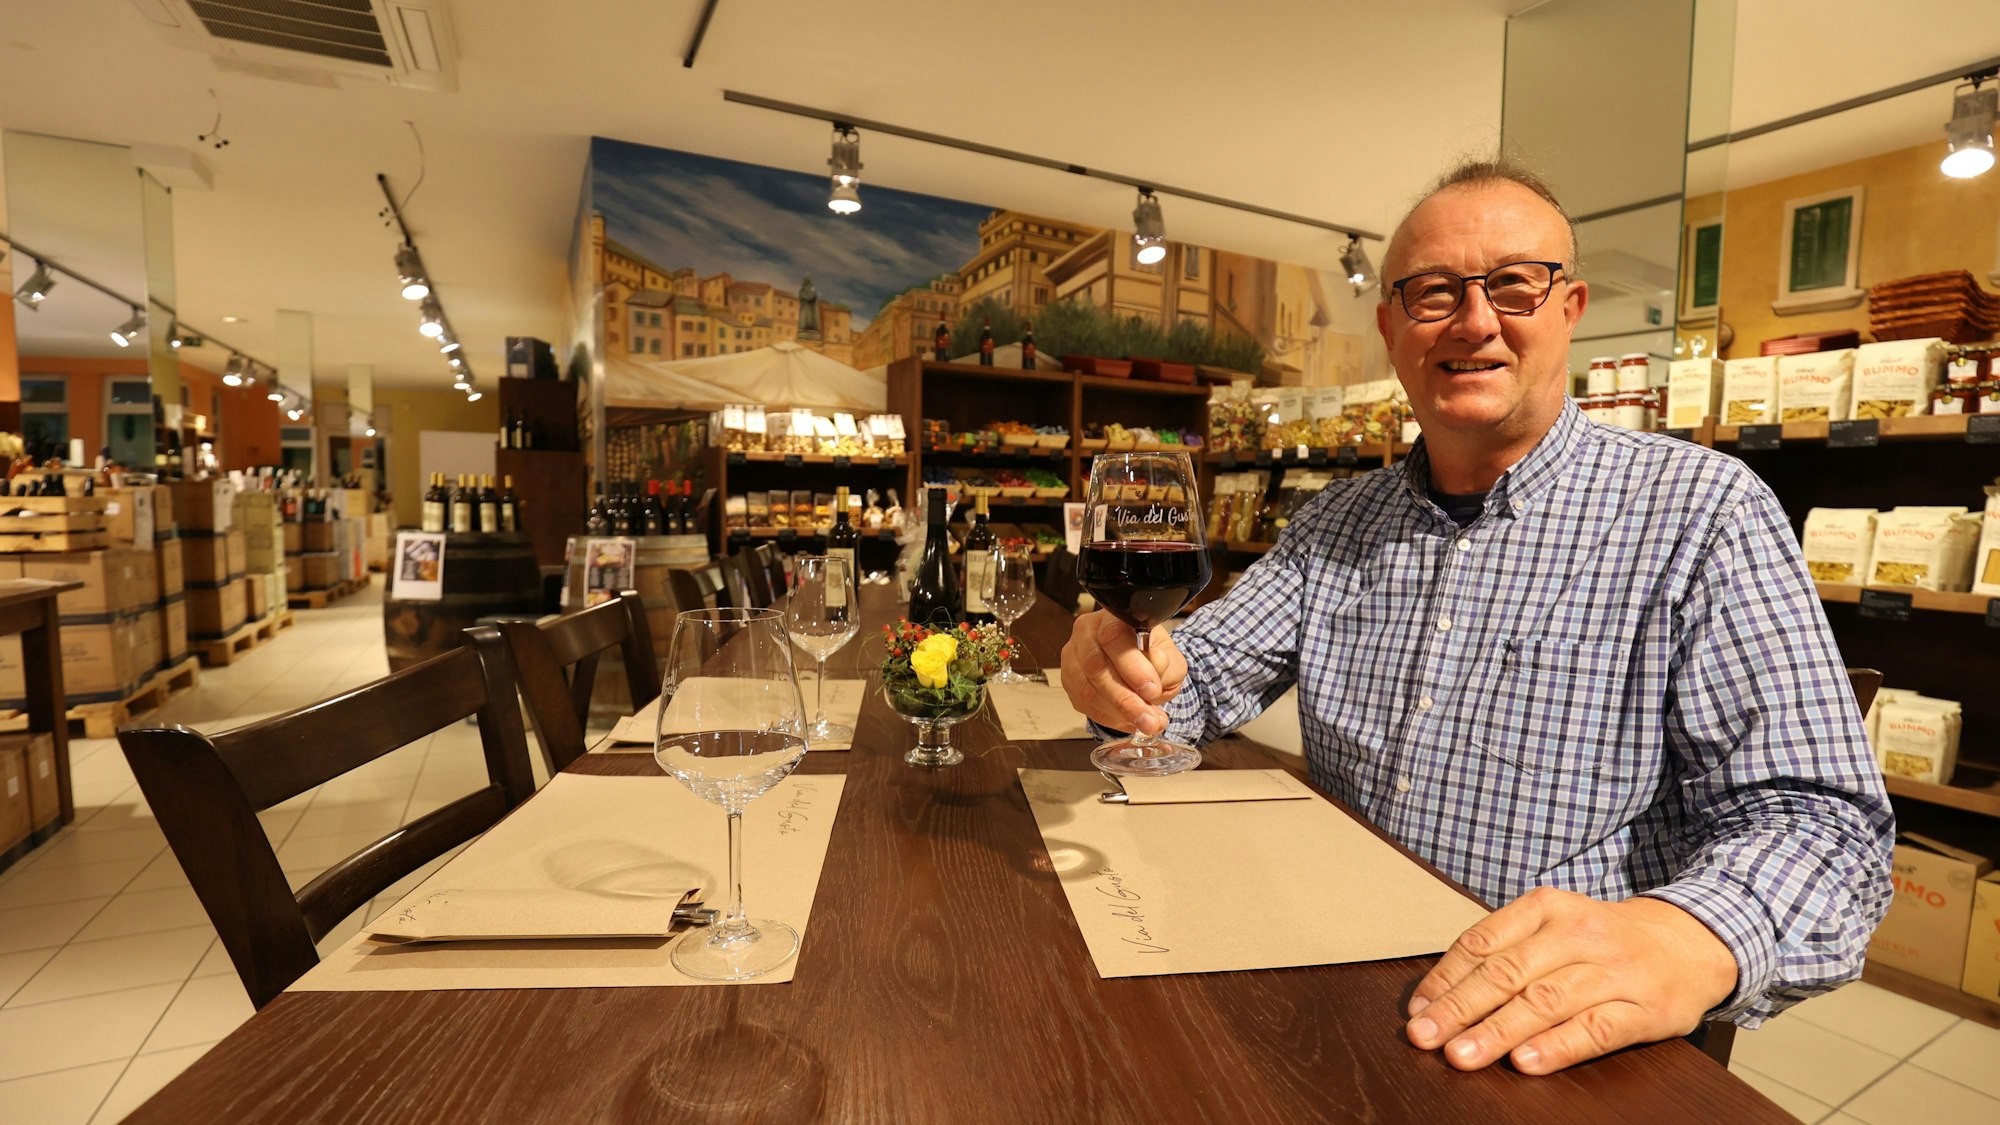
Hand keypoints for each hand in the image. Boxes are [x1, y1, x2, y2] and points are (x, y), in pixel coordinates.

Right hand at [1059, 610, 1186, 734]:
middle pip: (1095, 666)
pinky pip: (1083, 703)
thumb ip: (1167, 664)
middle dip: (1125, 699)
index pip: (1114, 637)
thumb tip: (1156, 667)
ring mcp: (1073, 656)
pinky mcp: (1069, 680)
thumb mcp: (1170, 658)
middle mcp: (1087, 632)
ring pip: (1087, 689)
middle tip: (1149, 719)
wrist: (1137, 665)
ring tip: (1144, 722)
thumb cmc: (1151, 656)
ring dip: (1118, 713)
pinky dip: (1108, 717)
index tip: (1152, 690)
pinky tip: (1128, 720)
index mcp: (1113, 617)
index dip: (1132, 667)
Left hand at [1405, 887, 1737, 1074]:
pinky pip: (1596, 1029)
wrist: (1687, 944)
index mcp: (1547, 908)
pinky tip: (1526, 1062)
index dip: (1446, 979)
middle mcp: (1579, 934)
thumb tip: (1436, 998)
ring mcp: (1614, 971)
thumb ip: (1504, 953)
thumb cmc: (1602, 941)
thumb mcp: (1553, 927)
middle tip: (1425, 1037)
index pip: (1483, 943)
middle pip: (1508, 973)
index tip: (1417, 1011)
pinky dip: (1558, 1046)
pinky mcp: (1645, 1009)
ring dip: (1498, 1031)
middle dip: (1460, 1008)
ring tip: (1462, 1055)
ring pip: (1546, 1001)